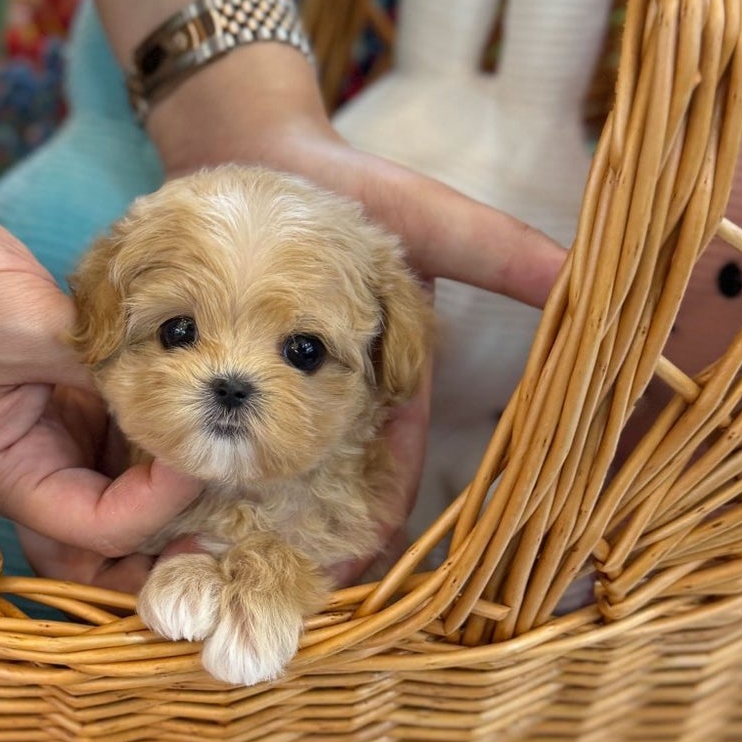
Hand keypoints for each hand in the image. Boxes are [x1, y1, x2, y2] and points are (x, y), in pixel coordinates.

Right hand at [0, 183, 198, 588]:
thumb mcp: (22, 321)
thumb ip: (100, 362)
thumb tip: (184, 390)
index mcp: (2, 471)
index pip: (93, 526)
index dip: (156, 506)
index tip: (201, 454)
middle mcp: (27, 465)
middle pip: (102, 544)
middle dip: (162, 545)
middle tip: (231, 517)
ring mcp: (48, 431)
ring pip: (119, 492)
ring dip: (169, 487)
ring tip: (228, 460)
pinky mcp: (66, 396)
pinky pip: (122, 436)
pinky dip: (160, 434)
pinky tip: (201, 411)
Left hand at [145, 45, 569, 574]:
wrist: (256, 147)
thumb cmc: (353, 186)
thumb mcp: (432, 223)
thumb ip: (501, 256)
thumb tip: (586, 278)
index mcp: (383, 387)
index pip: (387, 476)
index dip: (374, 528)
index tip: (354, 573)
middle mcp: (320, 399)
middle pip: (311, 492)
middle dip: (294, 542)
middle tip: (261, 594)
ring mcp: (260, 388)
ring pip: (249, 471)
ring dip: (231, 516)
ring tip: (197, 569)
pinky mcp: (203, 369)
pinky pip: (193, 427)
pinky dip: (180, 463)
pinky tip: (156, 505)